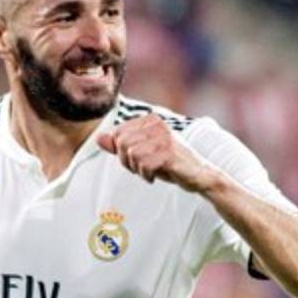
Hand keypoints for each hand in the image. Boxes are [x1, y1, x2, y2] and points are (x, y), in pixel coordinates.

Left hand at [96, 114, 215, 192]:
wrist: (199, 175)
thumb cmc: (170, 163)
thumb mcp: (142, 153)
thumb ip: (120, 146)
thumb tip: (98, 138)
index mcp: (151, 120)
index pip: (118, 133)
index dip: (120, 151)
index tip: (135, 161)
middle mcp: (158, 125)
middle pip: (122, 143)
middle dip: (127, 161)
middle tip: (141, 169)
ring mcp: (164, 138)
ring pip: (131, 154)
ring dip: (137, 169)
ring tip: (150, 172)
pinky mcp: (169, 153)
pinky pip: (144, 165)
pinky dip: (146, 175)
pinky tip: (156, 177)